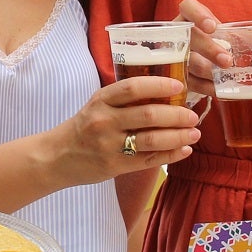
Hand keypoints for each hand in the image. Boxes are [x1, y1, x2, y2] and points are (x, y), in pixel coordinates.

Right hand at [54, 76, 200, 185]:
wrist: (57, 156)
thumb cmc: (84, 127)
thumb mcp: (98, 105)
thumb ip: (125, 99)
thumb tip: (167, 94)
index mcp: (101, 100)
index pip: (134, 88)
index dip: (159, 85)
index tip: (179, 85)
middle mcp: (105, 121)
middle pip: (148, 115)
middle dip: (177, 115)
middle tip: (193, 115)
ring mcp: (110, 145)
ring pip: (152, 140)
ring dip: (178, 136)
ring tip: (194, 133)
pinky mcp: (115, 166)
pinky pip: (149, 160)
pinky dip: (171, 155)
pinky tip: (184, 150)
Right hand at [175, 0, 251, 100]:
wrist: (196, 68)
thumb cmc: (218, 47)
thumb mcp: (233, 39)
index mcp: (191, 18)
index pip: (188, 7)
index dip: (198, 14)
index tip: (213, 27)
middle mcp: (180, 34)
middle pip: (189, 37)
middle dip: (208, 48)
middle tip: (227, 61)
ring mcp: (174, 55)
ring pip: (185, 61)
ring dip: (205, 69)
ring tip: (222, 77)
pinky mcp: (176, 77)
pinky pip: (189, 82)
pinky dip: (206, 87)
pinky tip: (221, 92)